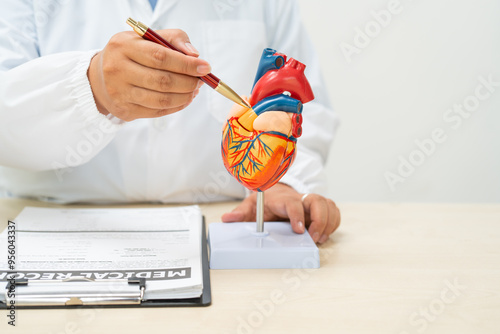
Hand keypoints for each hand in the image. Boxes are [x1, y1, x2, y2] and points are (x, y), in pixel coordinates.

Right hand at [88, 29, 210, 120]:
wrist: (100, 76)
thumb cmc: (132, 53)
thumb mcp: (146, 38)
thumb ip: (173, 39)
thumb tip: (194, 55)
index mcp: (123, 46)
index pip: (160, 56)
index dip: (186, 64)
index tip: (205, 67)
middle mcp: (117, 69)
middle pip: (162, 81)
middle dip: (188, 82)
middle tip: (200, 80)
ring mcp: (120, 93)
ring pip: (161, 99)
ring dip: (185, 96)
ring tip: (194, 90)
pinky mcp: (125, 110)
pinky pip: (158, 111)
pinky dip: (177, 106)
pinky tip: (184, 99)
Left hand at [221, 183, 340, 243]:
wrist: (278, 193)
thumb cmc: (267, 201)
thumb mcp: (252, 205)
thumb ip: (241, 213)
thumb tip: (227, 219)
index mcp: (282, 199)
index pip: (293, 203)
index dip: (297, 215)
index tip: (299, 230)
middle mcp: (300, 199)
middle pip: (318, 201)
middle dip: (319, 220)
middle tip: (313, 238)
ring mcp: (312, 203)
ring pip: (329, 205)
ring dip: (328, 222)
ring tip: (320, 238)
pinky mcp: (321, 209)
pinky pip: (334, 212)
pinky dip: (334, 222)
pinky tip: (325, 234)